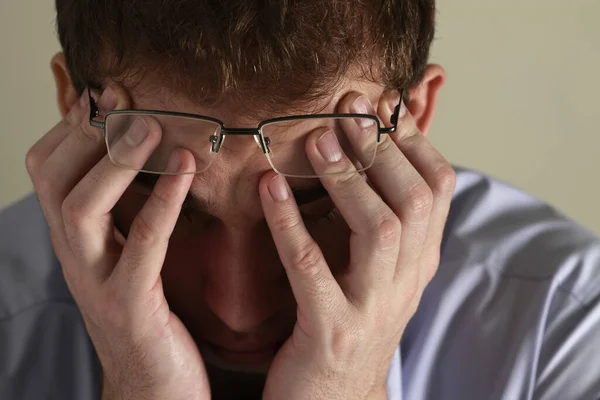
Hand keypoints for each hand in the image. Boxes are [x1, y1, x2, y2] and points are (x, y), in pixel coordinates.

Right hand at [25, 87, 209, 399]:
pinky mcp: (133, 307)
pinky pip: (141, 246)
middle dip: (86, 133)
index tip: (106, 93)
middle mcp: (76, 257)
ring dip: (113, 162)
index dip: (72, 127)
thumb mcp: (129, 259)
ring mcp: (98, 283)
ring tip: (149, 127)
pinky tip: (183, 172)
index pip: (48, 171)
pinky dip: (160, 204)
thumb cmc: (149, 315)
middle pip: (52, 181)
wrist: (153, 389)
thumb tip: (146, 162)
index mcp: (77, 241)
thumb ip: (129, 216)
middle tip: (123, 98)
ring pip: (81, 209)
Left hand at [258, 91, 455, 398]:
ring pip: (378, 230)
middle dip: (381, 147)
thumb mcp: (377, 272)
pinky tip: (269, 189)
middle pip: (415, 201)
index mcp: (420, 262)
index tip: (381, 103)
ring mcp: (372, 308)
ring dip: (347, 178)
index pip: (439, 189)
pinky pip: (311, 269)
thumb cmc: (348, 322)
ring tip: (317, 139)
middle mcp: (407, 282)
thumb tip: (365, 156)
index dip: (412, 141)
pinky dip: (290, 224)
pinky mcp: (330, 330)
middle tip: (348, 106)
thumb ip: (378, 221)